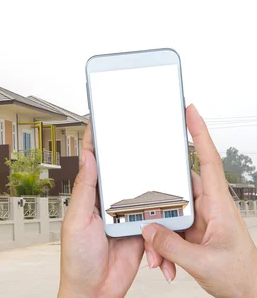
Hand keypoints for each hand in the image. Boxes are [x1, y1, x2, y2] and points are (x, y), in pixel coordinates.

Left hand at [58, 124, 151, 297]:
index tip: (100, 120)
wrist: (94, 291)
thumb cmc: (76, 259)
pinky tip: (162, 203)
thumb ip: (85, 189)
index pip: (92, 163)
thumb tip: (88, 158)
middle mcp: (106, 203)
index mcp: (88, 196)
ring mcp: (124, 216)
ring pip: (140, 192)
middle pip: (120, 173)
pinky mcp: (140, 230)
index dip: (95, 142)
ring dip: (147, 185)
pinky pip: (154, 215)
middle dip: (128, 156)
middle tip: (136, 135)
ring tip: (153, 168)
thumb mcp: (77, 220)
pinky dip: (160, 211)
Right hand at [142, 104, 256, 297]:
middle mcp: (209, 208)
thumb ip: (171, 245)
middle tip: (145, 208)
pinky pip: (168, 230)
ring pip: (168, 212)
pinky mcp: (191, 233)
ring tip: (159, 254)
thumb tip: (149, 229)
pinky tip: (163, 260)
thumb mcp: (203, 262)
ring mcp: (199, 220)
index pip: (208, 159)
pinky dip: (161, 244)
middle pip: (176, 187)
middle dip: (157, 202)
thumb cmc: (242, 277)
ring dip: (158, 232)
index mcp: (219, 205)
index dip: (199, 133)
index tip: (190, 112)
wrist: (249, 295)